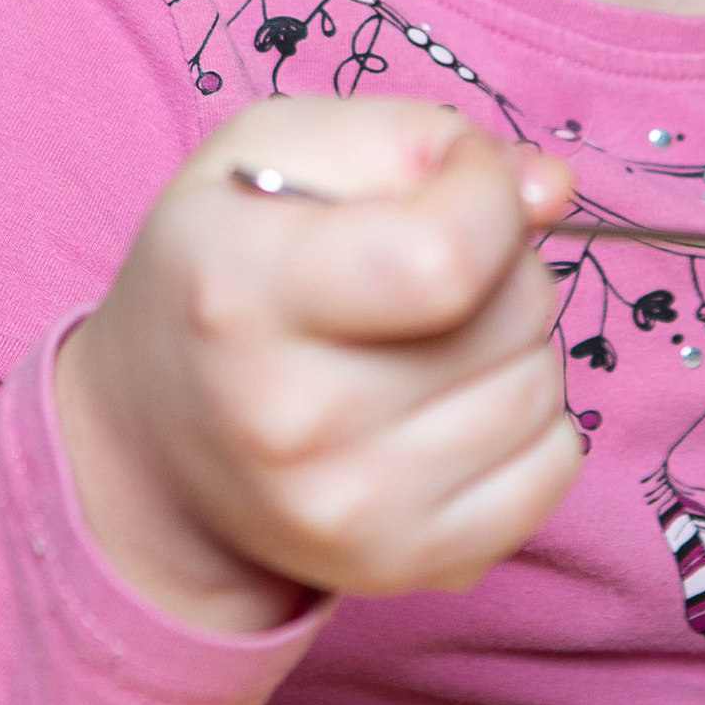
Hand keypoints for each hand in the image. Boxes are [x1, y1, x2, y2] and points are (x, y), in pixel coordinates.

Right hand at [54, 99, 581, 637]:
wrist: (151, 440)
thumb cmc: (225, 269)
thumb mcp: (273, 152)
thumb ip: (414, 139)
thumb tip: (547, 188)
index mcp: (242, 290)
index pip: (448, 255)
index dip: (486, 193)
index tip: (457, 180)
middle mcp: (288, 416)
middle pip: (513, 313)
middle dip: (501, 263)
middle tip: (426, 269)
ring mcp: (344, 508)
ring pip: (543, 389)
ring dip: (514, 345)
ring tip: (430, 339)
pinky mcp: (395, 565)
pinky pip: (553, 470)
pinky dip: (529, 425)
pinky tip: (452, 405)